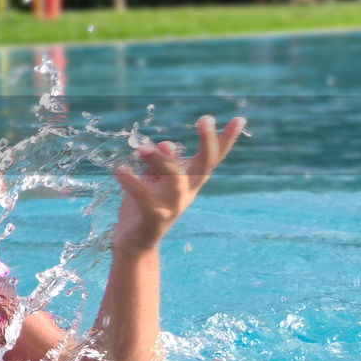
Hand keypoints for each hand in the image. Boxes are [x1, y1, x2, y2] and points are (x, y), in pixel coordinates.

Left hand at [112, 115, 243, 255]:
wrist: (135, 242)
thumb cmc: (146, 203)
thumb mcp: (155, 177)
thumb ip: (161, 161)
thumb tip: (166, 145)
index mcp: (190, 180)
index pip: (211, 157)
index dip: (226, 139)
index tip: (240, 118)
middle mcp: (186, 191)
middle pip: (204, 165)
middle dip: (208, 142)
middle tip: (205, 118)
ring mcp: (173, 205)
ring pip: (175, 178)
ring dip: (161, 160)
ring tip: (141, 148)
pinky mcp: (154, 217)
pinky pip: (145, 197)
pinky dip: (132, 182)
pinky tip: (120, 170)